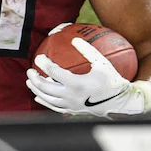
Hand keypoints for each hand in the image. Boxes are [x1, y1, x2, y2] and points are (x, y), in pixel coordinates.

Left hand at [27, 35, 150, 116]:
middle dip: (35, 78)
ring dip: (36, 90)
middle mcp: (71, 96)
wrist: (121, 103)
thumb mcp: (102, 63)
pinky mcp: (72, 111)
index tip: (39, 57)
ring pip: (47, 99)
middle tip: (30, 70)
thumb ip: (88, 51)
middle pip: (45, 87)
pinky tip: (38, 97)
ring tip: (29, 81)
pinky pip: (54, 108)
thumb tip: (75, 39)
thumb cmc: (112, 81)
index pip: (53, 72)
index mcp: (77, 84)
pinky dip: (44, 102)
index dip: (44, 63)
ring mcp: (71, 105)